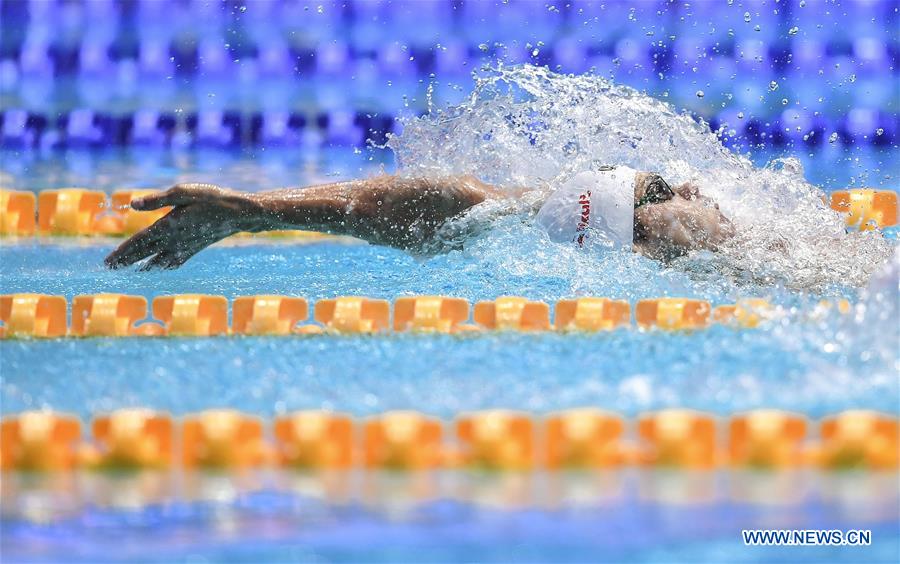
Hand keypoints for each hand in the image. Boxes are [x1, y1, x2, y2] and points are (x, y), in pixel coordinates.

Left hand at [104, 183, 263, 269]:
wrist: (238, 213)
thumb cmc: (211, 198)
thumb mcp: (183, 192)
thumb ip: (157, 199)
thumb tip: (132, 205)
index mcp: (167, 226)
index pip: (138, 242)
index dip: (121, 252)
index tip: (108, 262)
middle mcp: (174, 240)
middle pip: (144, 253)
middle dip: (126, 260)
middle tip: (110, 268)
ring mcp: (185, 246)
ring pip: (159, 259)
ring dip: (143, 265)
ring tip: (131, 270)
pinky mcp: (195, 246)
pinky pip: (174, 260)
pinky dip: (164, 265)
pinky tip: (161, 267)